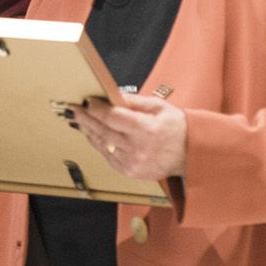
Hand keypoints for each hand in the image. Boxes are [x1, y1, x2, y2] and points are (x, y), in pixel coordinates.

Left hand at [72, 93, 187, 180]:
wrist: (191, 154)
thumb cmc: (177, 128)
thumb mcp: (159, 106)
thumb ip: (133, 101)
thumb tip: (112, 94)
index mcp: (146, 129)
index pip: (112, 117)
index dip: (96, 109)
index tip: (86, 102)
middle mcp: (138, 147)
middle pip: (102, 131)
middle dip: (85, 119)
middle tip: (74, 110)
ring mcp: (133, 162)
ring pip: (102, 145)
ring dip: (89, 132)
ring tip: (79, 121)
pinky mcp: (130, 171)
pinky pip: (108, 156)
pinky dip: (99, 144)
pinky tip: (93, 135)